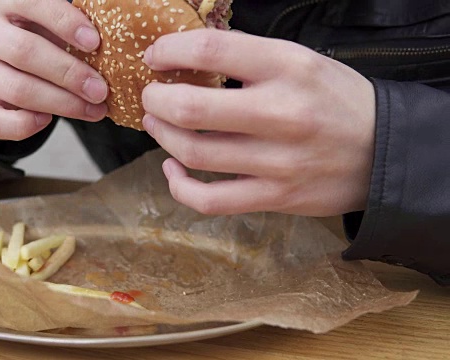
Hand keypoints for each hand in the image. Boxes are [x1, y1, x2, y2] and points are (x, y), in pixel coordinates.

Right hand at [0, 0, 107, 140]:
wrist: (9, 60)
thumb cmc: (43, 35)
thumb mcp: (55, 21)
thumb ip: (76, 26)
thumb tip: (116, 42)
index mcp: (3, 1)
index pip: (31, 4)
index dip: (64, 23)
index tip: (95, 43)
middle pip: (24, 52)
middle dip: (69, 74)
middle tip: (101, 90)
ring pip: (16, 89)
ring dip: (61, 103)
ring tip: (93, 109)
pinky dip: (24, 125)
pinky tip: (48, 120)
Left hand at [141, 29, 375, 216]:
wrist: (385, 151)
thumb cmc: (335, 100)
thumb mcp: (302, 61)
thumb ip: (248, 56)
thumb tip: (190, 53)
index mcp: (289, 67)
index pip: (211, 49)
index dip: (169, 50)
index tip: (155, 56)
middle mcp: (282, 113)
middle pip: (191, 108)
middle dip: (155, 99)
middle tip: (151, 96)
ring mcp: (278, 161)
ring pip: (193, 153)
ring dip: (161, 136)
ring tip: (157, 124)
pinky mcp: (275, 197)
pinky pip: (209, 200)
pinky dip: (179, 187)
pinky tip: (173, 170)